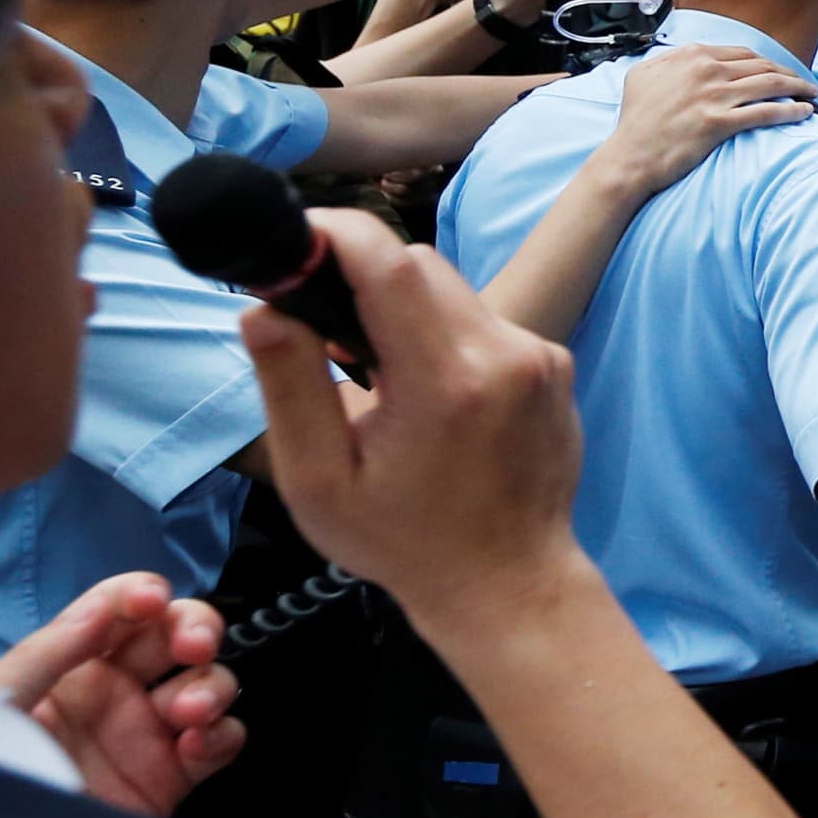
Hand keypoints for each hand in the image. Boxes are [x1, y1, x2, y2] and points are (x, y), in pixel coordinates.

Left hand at [0, 573, 241, 817]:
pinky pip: (221, 741)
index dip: (140, 594)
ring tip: (188, 713)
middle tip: (194, 646)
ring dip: (210, 686)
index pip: (116, 609)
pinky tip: (195, 746)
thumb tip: (102, 607)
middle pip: (175, 635)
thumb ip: (47, 651)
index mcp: (67, 666)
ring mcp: (146, 735)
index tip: (151, 600)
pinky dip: (222, 735)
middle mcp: (112, 694)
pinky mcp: (172, 779)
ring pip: (208, 682)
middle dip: (195, 627)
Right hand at [239, 209, 587, 613]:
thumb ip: (288, 386)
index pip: (389, 263)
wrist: (508, 582)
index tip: (297, 240)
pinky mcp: (555, 364)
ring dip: (405, 312)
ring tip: (378, 378)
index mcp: (443, 382)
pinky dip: (446, 338)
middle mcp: (504, 355)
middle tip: (322, 328)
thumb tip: (262, 308)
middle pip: (420, 267)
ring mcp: (540, 357)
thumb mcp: (318, 480)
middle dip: (362, 279)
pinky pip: (485, 322)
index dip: (336, 234)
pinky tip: (430, 397)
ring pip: (453, 290)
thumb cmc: (404, 542)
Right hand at [593, 44, 813, 192]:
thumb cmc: (635, 121)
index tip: (779, 69)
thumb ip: (668, 59)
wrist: (629, 156)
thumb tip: (686, 56)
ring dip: (797, 87)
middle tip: (803, 82)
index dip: (765, 61)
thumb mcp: (644, 76)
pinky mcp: (720, 122)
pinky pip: (765, 112)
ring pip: (769, 84)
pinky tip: (804, 112)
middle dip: (788, 71)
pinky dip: (790, 110)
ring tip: (812, 93)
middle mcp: (705, 70)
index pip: (741, 53)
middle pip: (760, 65)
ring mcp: (713, 95)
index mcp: (690, 55)